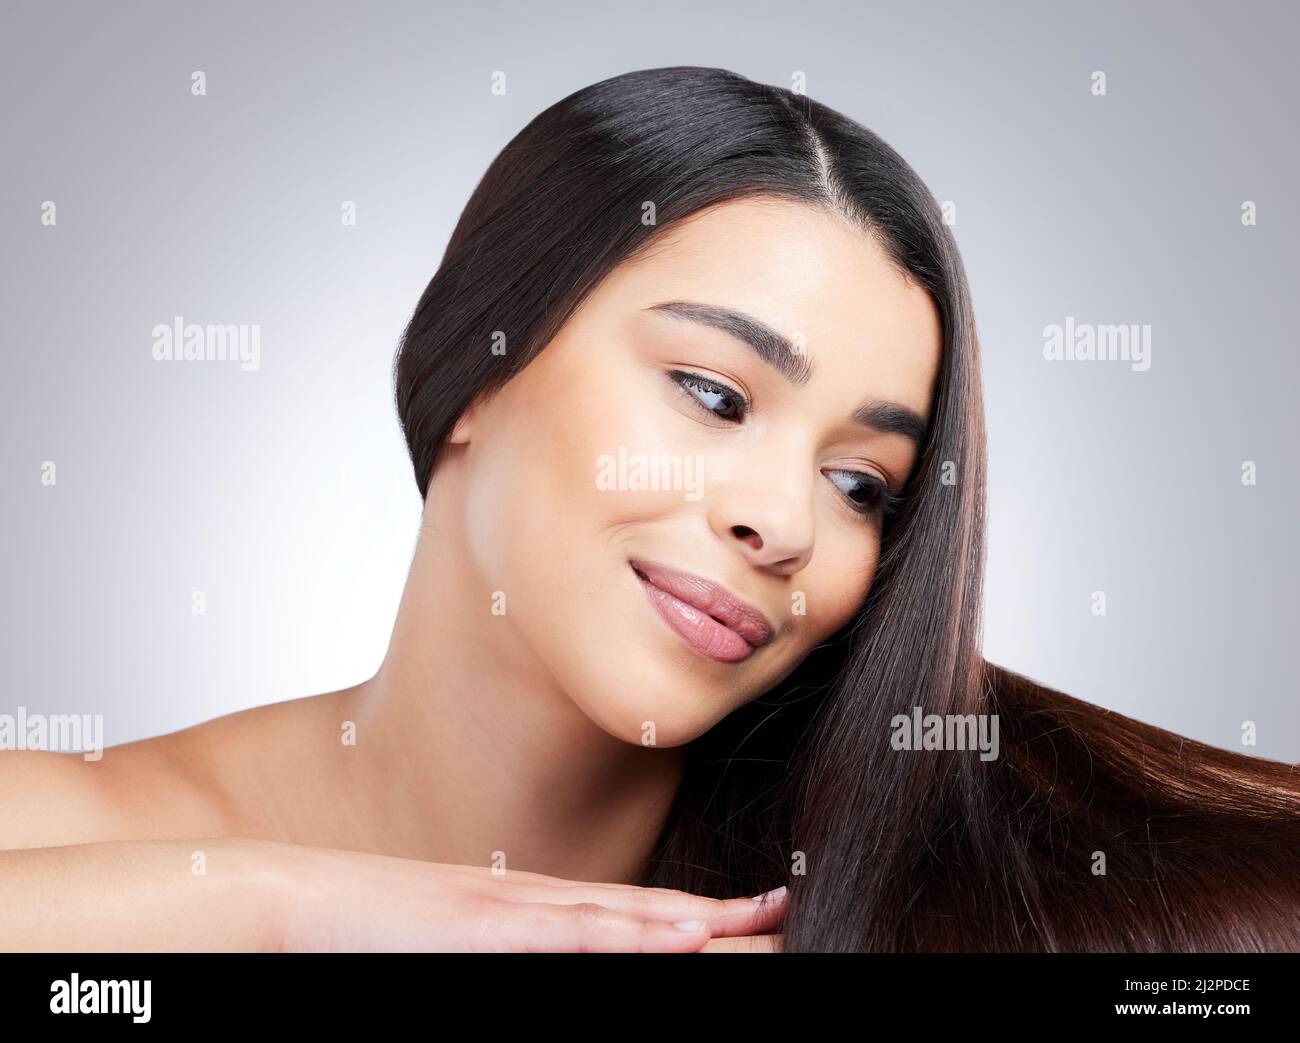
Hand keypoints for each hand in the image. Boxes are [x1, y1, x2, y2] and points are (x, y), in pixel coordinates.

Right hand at [262, 840, 787, 951]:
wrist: (287, 899)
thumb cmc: (362, 930)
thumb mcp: (452, 941)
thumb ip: (500, 943)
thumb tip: (543, 950)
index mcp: (527, 911)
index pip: (628, 914)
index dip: (693, 915)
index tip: (749, 914)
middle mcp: (533, 904)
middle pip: (645, 911)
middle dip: (721, 916)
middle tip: (786, 907)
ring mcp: (510, 909)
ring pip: (625, 917)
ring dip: (700, 921)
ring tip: (766, 918)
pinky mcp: (481, 925)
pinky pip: (569, 932)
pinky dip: (631, 934)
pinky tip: (683, 933)